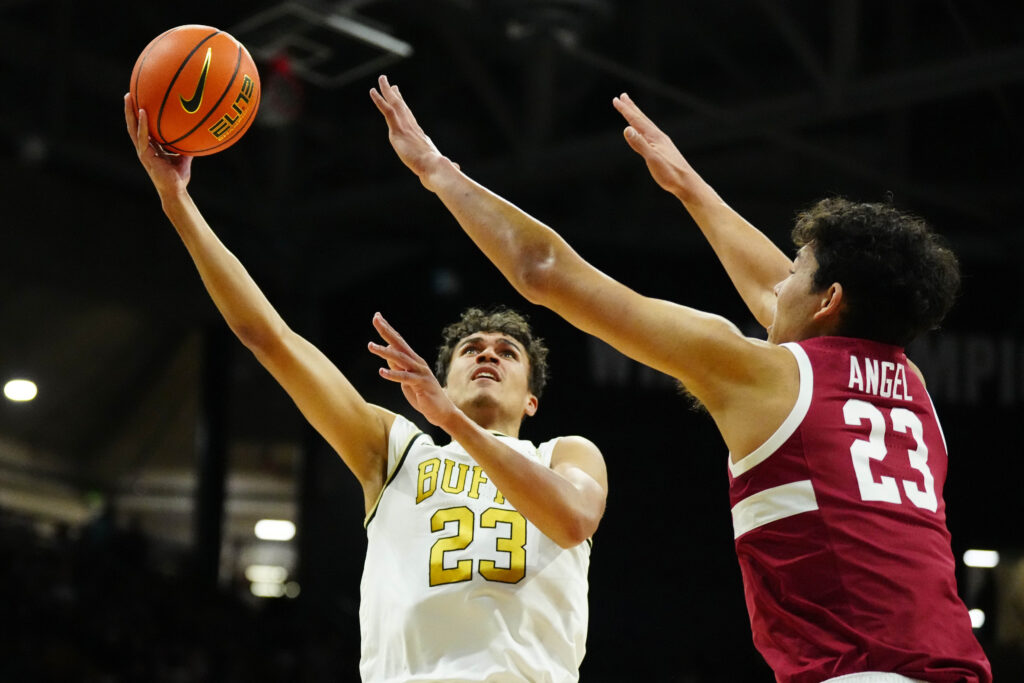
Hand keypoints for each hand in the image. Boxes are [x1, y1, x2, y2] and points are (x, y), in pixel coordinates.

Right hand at [124, 93, 191, 197]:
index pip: (142, 129)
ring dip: (130, 112)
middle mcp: (144, 148)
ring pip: (132, 128)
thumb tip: (198, 135)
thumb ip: (186, 146)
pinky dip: (142, 124)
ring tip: (129, 97)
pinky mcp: (145, 155)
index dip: (139, 116)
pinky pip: (142, 137)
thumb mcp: (184, 158)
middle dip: (130, 110)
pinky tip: (143, 112)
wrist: (175, 191)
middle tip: (129, 93)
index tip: (140, 101)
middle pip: (133, 125)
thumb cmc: (179, 177)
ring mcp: (142, 151)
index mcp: (150, 147)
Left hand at [368, 312, 457, 426]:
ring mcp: (420, 372)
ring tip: (371, 346)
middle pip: (399, 344)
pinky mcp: (421, 384)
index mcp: (413, 360)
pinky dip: (393, 374)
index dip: (388, 329)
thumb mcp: (407, 379)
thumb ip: (398, 367)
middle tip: (375, 319)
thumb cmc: (423, 395)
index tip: (377, 317)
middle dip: (386, 331)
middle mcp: (417, 362)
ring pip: (400, 359)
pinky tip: (381, 371)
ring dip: (384, 352)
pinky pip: (405, 378)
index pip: (398, 341)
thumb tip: (387, 354)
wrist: (441, 411)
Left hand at [369, 75, 454, 190]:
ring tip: (382, 79)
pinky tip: (373, 91)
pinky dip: (379, 100)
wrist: (435, 167)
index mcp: (420, 137)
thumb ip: (448, 166)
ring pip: (395, 104)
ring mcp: (405, 127)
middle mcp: (413, 129)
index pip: (411, 120)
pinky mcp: (398, 130)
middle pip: (403, 108)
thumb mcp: (441, 166)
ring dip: (387, 91)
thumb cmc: (439, 170)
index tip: (402, 103)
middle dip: (396, 96)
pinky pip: (387, 111)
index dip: (406, 110)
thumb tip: (457, 169)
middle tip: (391, 86)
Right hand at [612, 92, 702, 201]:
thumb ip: (639, 144)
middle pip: (642, 119)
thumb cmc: (670, 174)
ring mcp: (662, 143)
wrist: (687, 183)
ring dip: (638, 117)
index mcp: (654, 137)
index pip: (637, 120)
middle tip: (623, 96)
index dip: (626, 110)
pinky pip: (650, 134)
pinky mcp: (664, 150)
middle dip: (632, 108)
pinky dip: (644, 129)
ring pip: (647, 126)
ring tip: (632, 111)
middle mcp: (659, 136)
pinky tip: (645, 133)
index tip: (616, 100)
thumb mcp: (652, 159)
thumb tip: (627, 129)